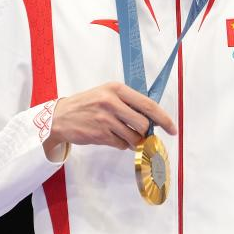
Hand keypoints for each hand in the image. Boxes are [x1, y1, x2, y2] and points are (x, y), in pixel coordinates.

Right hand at [43, 82, 176, 155]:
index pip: (148, 104)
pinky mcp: (100, 134)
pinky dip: (120, 143)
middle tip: (141, 133)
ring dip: (133, 140)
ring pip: (134, 137)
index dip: (164, 118)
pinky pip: (121, 144)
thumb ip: (128, 102)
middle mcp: (111, 102)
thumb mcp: (106, 94)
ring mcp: (105, 119)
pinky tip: (110, 136)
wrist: (60, 117)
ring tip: (122, 134)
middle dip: (145, 132)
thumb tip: (153, 118)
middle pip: (143, 123)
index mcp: (116, 89)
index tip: (172, 128)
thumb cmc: (87, 105)